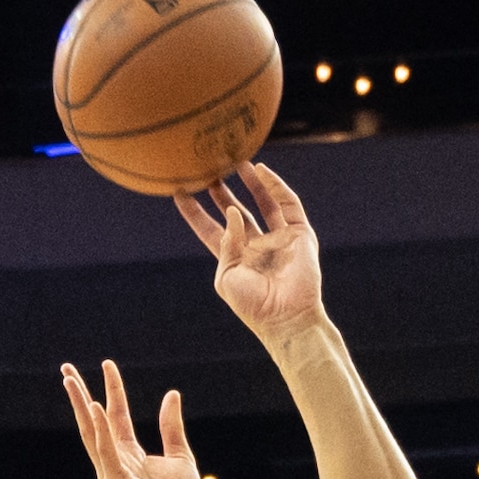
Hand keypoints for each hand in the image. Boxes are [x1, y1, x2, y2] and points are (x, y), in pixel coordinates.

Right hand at [59, 360, 203, 478]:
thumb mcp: (179, 454)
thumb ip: (171, 426)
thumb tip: (171, 394)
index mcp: (129, 454)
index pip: (115, 415)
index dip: (112, 389)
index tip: (107, 364)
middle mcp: (114, 461)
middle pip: (93, 421)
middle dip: (79, 394)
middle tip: (66, 368)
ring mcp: (112, 472)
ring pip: (92, 432)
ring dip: (81, 406)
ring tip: (70, 381)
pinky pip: (106, 451)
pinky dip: (100, 429)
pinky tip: (96, 407)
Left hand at [172, 163, 326, 347]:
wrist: (287, 317)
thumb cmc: (253, 306)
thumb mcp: (227, 277)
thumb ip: (225, 245)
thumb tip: (230, 212)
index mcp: (233, 259)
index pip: (209, 229)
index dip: (195, 212)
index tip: (179, 191)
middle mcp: (254, 246)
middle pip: (235, 211)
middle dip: (222, 191)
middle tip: (208, 168)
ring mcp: (277, 238)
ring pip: (262, 202)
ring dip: (250, 182)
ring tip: (236, 161)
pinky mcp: (298, 233)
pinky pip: (287, 203)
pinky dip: (275, 186)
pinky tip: (261, 171)